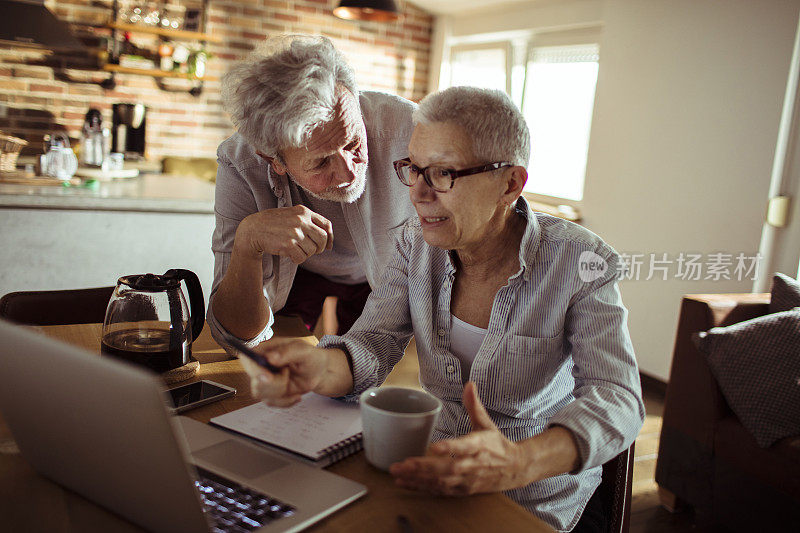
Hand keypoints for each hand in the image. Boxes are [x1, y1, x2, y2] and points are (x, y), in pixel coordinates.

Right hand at [235, 205, 332, 263]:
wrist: (253, 229)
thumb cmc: (274, 223)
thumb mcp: (292, 215)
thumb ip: (308, 222)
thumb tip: (328, 240)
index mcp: (303, 211)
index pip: (326, 224)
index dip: (330, 237)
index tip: (328, 246)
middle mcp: (301, 220)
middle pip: (323, 238)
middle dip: (320, 248)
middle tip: (311, 251)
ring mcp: (295, 232)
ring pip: (312, 250)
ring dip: (306, 254)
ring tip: (295, 250)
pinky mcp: (288, 244)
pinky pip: (302, 258)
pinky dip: (297, 259)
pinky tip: (290, 255)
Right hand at [239, 338, 330, 406]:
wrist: (320, 372)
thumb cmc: (311, 357)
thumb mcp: (304, 351)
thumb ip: (287, 352)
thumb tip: (270, 357)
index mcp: (265, 350)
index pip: (247, 358)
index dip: (253, 368)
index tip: (267, 375)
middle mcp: (261, 366)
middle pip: (254, 380)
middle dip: (273, 383)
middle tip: (287, 376)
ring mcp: (265, 381)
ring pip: (261, 393)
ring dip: (281, 391)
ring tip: (293, 380)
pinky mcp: (271, 394)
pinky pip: (272, 403)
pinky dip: (286, 401)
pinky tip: (297, 395)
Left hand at [389, 382, 530, 494]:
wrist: (515, 469)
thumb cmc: (497, 444)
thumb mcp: (487, 423)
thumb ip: (474, 405)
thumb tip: (469, 384)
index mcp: (479, 446)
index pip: (464, 447)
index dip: (450, 448)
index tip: (434, 447)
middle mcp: (472, 465)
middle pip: (447, 468)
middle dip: (423, 467)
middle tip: (402, 464)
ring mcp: (466, 479)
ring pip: (440, 482)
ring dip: (417, 479)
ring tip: (397, 474)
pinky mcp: (461, 490)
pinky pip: (439, 491)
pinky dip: (421, 488)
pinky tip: (403, 483)